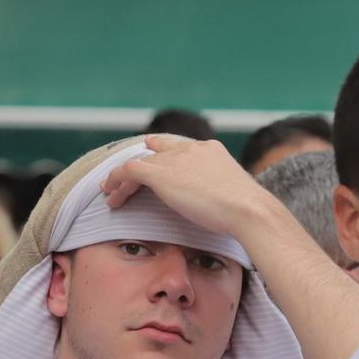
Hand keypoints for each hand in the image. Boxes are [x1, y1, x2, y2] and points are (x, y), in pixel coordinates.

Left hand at [102, 135, 296, 247]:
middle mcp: (191, 149)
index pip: (181, 147)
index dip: (164, 152)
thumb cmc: (247, 212)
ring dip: (123, 178)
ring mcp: (175, 159)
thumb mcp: (234, 195)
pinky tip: (111, 195)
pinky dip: (117, 181)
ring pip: (139, 162)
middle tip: (127, 176)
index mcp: (211, 150)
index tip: (154, 157)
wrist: (247, 210)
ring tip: (111, 192)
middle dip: (143, 163)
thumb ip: (222, 193)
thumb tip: (224, 207)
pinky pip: (129, 171)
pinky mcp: (160, 174)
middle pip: (157, 151)